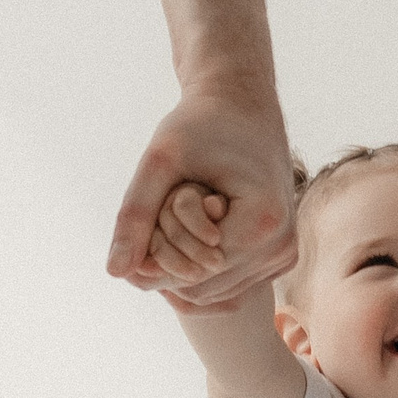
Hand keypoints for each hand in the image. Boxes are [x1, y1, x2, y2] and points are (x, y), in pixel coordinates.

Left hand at [107, 85, 295, 306]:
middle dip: (168, 259)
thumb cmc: (200, 125)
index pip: (191, 273)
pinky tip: (188, 228)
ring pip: (212, 292)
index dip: (155, 254)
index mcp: (263, 224)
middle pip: (201, 287)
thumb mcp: (160, 161)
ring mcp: (284, 255)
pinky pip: (227, 282)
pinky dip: (199, 263)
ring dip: (182, 262)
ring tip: (175, 215)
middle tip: (158, 211)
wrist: (243, 106)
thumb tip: (114, 272)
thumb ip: (136, 214)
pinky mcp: (279, 256)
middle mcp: (281, 247)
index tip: (148, 211)